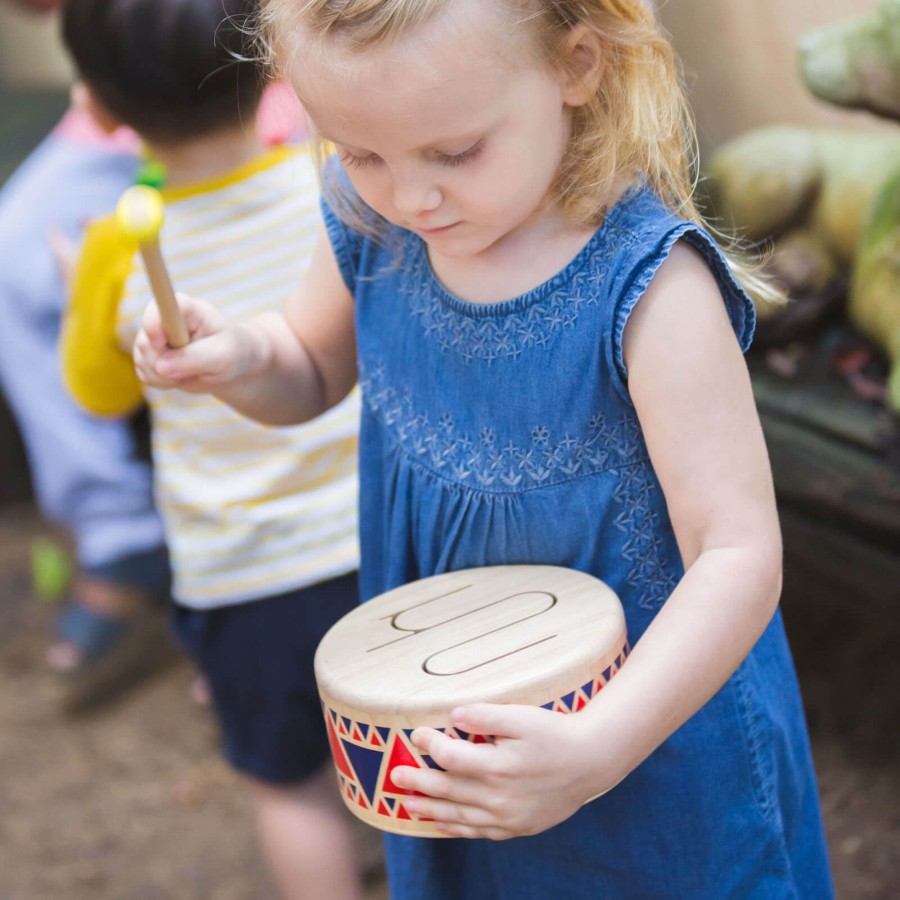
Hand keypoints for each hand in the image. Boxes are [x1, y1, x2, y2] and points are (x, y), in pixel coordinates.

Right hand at [133, 294, 256, 392]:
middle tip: (193, 369)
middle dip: (165, 363)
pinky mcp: (148, 355)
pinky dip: (162, 383)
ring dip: (165, 376)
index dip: (154, 323)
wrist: (230, 364)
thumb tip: (160, 367)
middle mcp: (163, 317)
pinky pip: (144, 374)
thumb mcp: (223, 356)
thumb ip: (195, 359)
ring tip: (192, 372)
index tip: (160, 342)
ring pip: (142, 360)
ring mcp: (153, 337)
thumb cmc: (232, 353)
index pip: (160, 305)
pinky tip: (181, 377)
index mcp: (186, 308)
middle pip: (146, 341)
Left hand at [390, 703, 609, 839]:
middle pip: (448, 789)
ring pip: (459, 815)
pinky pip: (479, 831)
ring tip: (405, 803)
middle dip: (418, 781)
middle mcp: (499, 796)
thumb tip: (454, 715)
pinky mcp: (517, 827)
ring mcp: (507, 816)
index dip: (429, 744)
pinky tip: (440, 822)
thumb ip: (486, 716)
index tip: (415, 734)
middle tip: (393, 776)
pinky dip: (456, 827)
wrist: (591, 761)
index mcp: (498, 765)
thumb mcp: (522, 716)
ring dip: (429, 808)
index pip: (450, 757)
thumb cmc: (555, 732)